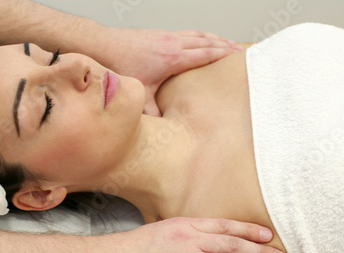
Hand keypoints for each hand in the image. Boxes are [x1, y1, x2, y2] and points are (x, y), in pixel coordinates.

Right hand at [90, 217, 284, 252]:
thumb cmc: (127, 250)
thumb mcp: (158, 232)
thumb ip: (181, 235)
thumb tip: (199, 242)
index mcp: (183, 225)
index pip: (224, 225)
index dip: (249, 229)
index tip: (267, 235)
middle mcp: (188, 240)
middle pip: (233, 244)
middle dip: (260, 251)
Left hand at [99, 28, 243, 115]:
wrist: (102, 44)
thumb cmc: (120, 65)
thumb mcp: (140, 93)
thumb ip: (154, 112)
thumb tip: (163, 129)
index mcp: (173, 57)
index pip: (206, 54)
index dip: (224, 55)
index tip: (239, 56)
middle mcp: (173, 43)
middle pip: (207, 41)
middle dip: (226, 45)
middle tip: (241, 50)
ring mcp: (166, 36)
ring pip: (198, 34)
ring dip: (214, 38)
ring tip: (226, 42)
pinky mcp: (159, 33)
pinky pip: (187, 32)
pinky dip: (199, 35)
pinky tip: (199, 40)